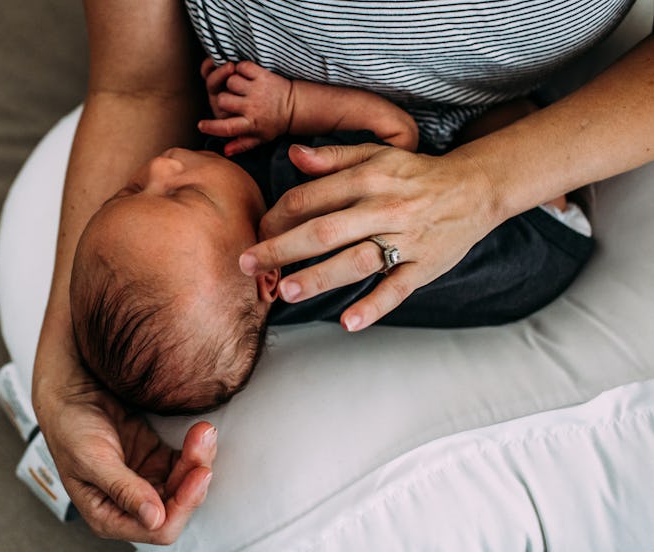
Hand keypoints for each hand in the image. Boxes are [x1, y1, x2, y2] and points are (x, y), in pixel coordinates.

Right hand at [40, 381, 216, 544]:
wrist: (71, 393)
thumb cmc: (69, 428)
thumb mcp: (92, 460)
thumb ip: (123, 489)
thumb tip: (153, 518)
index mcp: (109, 516)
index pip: (158, 528)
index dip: (182, 505)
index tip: (197, 474)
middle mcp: (131, 504)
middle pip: (178, 505)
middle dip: (195, 477)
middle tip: (203, 443)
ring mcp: (146, 481)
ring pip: (186, 483)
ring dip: (199, 460)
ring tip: (203, 432)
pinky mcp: (156, 459)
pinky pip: (185, 462)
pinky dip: (196, 449)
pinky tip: (198, 433)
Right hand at [199, 59, 293, 155]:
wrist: (295, 106)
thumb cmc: (274, 123)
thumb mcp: (260, 138)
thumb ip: (242, 144)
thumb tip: (225, 151)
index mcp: (250, 124)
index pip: (226, 128)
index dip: (211, 127)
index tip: (201, 125)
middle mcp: (252, 107)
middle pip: (222, 100)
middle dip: (221, 97)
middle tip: (228, 98)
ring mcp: (257, 90)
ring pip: (230, 81)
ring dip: (230, 81)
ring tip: (238, 87)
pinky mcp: (262, 76)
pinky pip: (242, 67)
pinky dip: (240, 68)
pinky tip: (244, 74)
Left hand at [238, 143, 498, 329]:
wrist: (474, 188)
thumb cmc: (414, 173)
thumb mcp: (376, 154)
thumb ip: (333, 157)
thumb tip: (293, 156)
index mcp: (367, 178)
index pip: (309, 199)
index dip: (276, 217)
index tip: (256, 233)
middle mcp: (383, 207)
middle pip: (323, 230)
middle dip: (281, 249)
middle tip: (248, 266)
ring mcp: (405, 239)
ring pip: (356, 260)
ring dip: (319, 277)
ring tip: (286, 292)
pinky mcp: (424, 266)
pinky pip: (397, 288)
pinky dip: (374, 306)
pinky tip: (348, 322)